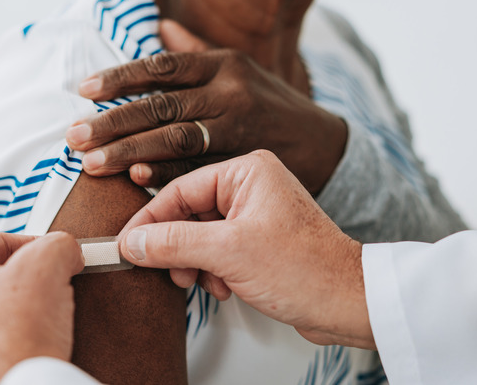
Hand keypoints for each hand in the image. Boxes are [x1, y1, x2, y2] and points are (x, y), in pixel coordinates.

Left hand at [0, 232, 84, 384]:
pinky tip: (30, 346)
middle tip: (52, 288)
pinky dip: (10, 340)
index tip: (56, 259)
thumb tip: (67, 251)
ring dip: (19, 310)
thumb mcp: (48, 265)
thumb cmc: (17, 337)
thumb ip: (59, 243)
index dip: (35, 246)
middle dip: (26, 280)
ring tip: (43, 321)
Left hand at [66, 20, 346, 192]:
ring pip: (176, 139)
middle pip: (162, 106)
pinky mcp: (243, 164)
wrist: (323, 145)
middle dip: (113, 123)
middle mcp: (230, 94)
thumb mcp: (239, 68)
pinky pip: (199, 170)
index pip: (162, 67)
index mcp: (224, 65)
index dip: (120, 78)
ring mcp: (239, 130)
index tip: (84, 90)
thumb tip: (158, 25)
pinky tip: (136, 180)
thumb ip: (195, 51)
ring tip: (92, 164)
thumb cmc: (270, 104)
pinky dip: (167, 176)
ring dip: (130, 152)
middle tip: (75, 137)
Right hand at [117, 150, 374, 348]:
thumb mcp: (229, 253)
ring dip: (195, 263)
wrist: (348, 303)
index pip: (180, 190)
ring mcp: (255, 214)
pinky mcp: (258, 239)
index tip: (128, 243)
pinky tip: (224, 287)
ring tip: (204, 282)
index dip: (150, 221)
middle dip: (177, 248)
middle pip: (188, 213)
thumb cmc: (307, 269)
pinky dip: (213, 270)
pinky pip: (217, 250)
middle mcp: (251, 187)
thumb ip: (174, 243)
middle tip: (169, 269)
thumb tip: (134, 242)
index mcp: (247, 172)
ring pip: (200, 235)